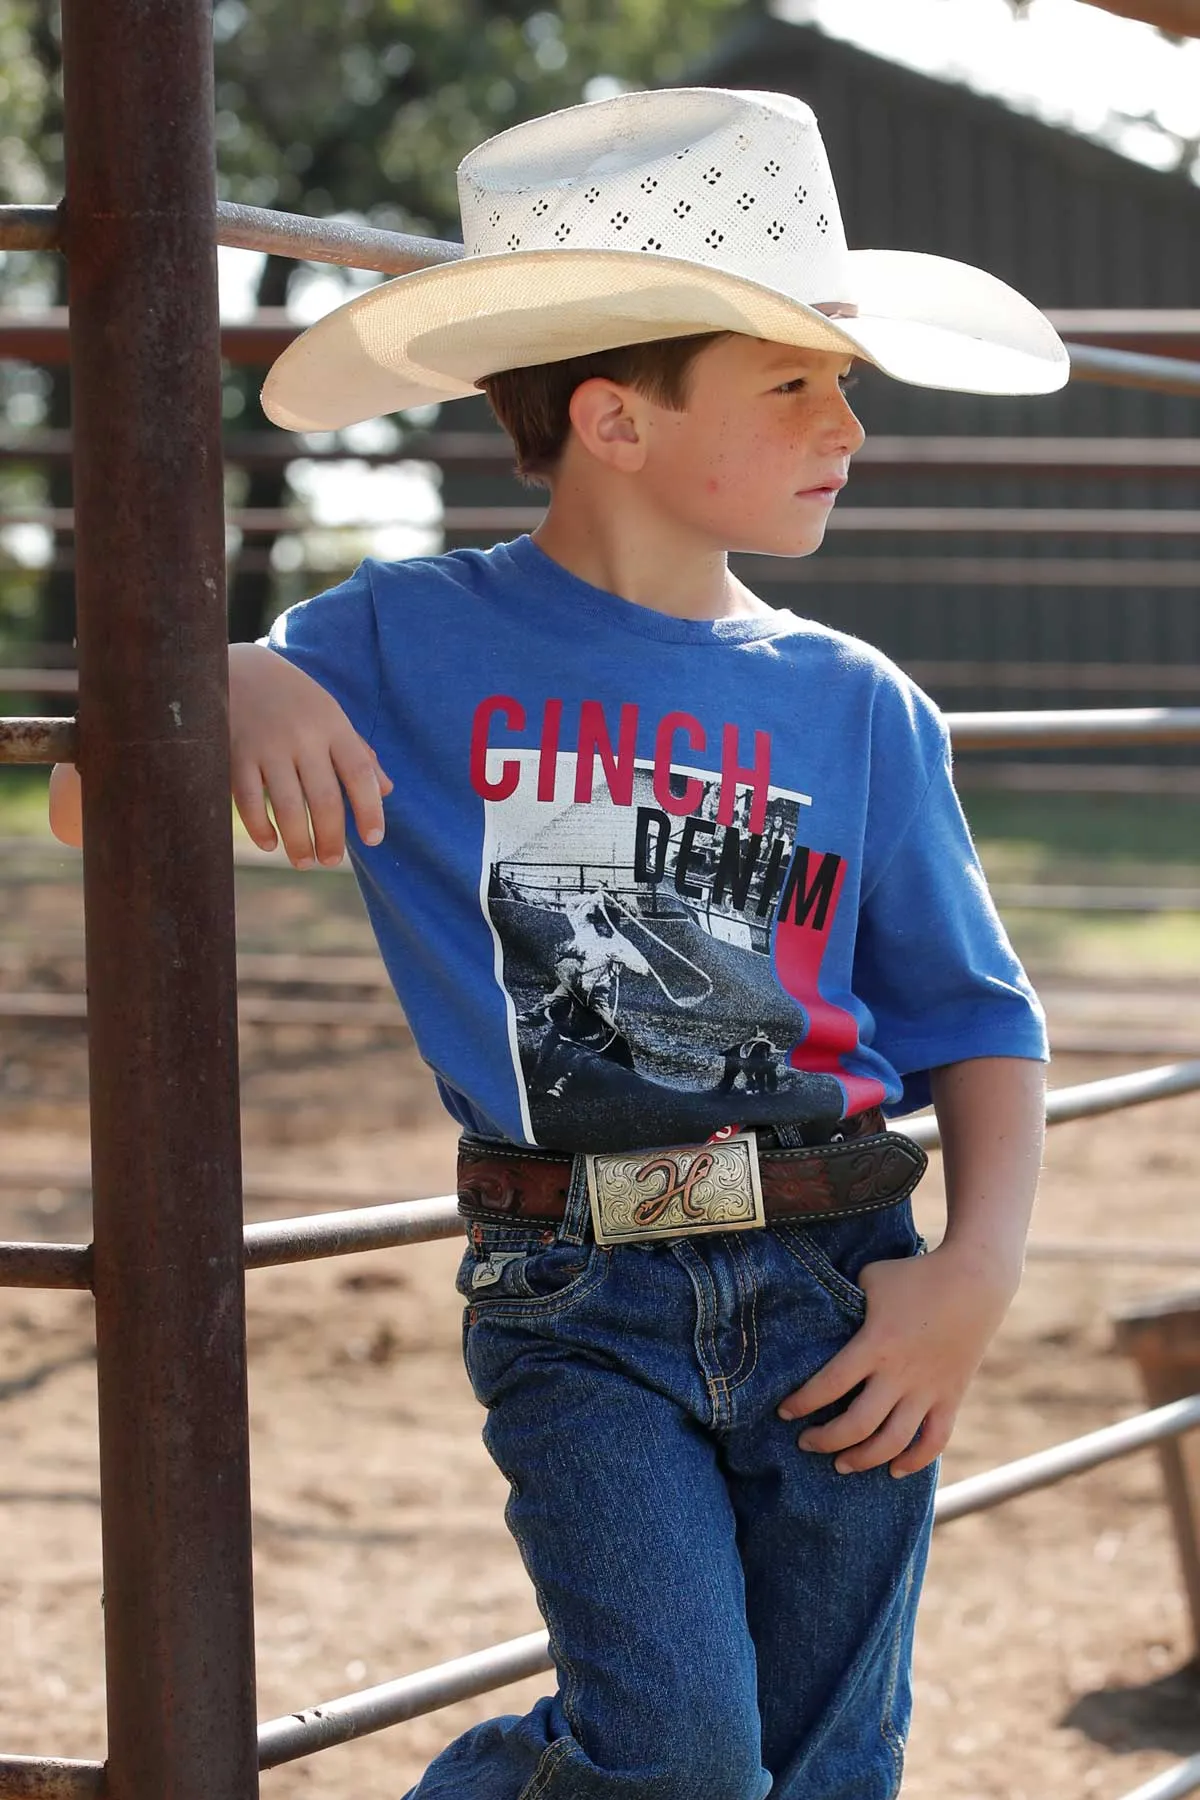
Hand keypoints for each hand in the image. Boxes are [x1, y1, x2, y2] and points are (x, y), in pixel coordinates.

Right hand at [229, 643, 392, 867]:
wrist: (237, 668)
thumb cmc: (293, 699)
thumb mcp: (330, 716)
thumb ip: (357, 752)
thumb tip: (386, 790)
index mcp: (332, 725)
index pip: (360, 774)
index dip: (370, 810)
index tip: (373, 839)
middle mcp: (303, 736)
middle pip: (324, 799)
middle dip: (330, 838)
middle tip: (331, 861)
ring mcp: (267, 746)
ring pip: (287, 807)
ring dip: (298, 842)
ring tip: (305, 861)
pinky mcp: (235, 754)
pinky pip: (250, 800)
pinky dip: (261, 828)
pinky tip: (271, 843)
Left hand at [776, 1241, 1019, 1477]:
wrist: (975, 1280)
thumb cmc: (915, 1274)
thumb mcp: (871, 1279)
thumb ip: (846, 1302)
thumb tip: (819, 1314)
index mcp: (875, 1344)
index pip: (830, 1384)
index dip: (802, 1403)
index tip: (784, 1412)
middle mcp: (900, 1373)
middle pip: (857, 1425)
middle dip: (825, 1441)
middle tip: (806, 1443)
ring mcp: (928, 1389)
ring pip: (893, 1442)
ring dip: (864, 1459)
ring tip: (842, 1465)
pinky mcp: (951, 1397)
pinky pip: (935, 1441)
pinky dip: (914, 1461)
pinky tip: (894, 1470)